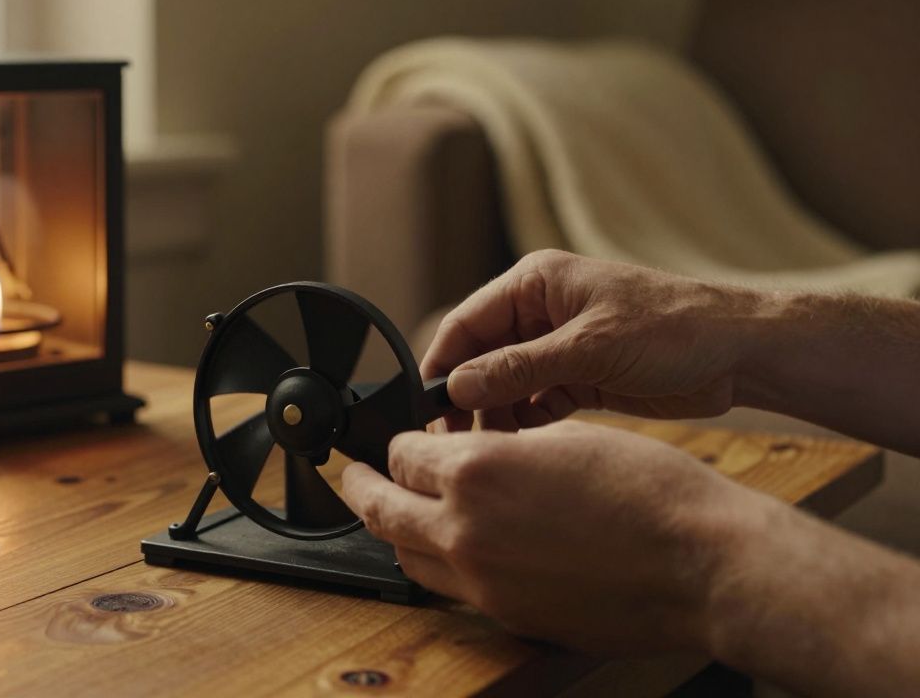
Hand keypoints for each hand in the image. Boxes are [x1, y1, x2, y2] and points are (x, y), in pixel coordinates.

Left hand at [340, 420, 757, 654]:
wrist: (704, 563)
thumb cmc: (650, 491)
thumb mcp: (564, 439)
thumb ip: (501, 447)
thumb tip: (471, 452)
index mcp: (475, 472)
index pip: (401, 454)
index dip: (400, 441)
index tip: (402, 438)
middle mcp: (464, 530)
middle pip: (381, 509)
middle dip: (362, 487)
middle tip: (351, 476)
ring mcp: (482, 582)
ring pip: (407, 557)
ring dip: (396, 531)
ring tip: (397, 513)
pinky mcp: (508, 617)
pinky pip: (452, 589)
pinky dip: (440, 564)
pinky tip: (459, 548)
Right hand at [422, 249, 762, 430]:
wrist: (740, 354)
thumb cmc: (673, 330)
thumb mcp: (589, 348)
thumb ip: (519, 368)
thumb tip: (457, 386)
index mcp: (535, 284)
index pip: (467, 323)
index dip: (443, 365)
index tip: (426, 406)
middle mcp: (541, 312)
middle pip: (481, 357)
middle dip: (467, 397)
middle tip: (455, 441)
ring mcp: (559, 346)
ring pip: (505, 385)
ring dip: (496, 416)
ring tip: (491, 451)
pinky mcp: (580, 377)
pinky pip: (535, 402)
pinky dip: (526, 424)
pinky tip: (524, 447)